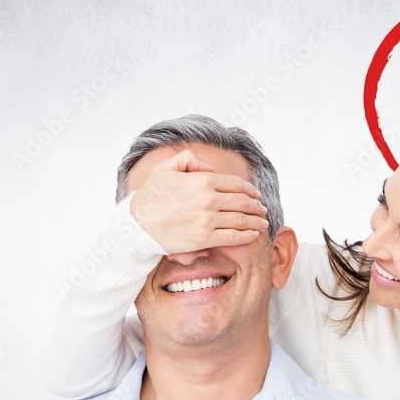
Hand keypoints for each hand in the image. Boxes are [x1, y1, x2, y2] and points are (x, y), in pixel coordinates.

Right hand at [129, 149, 268, 252]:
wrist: (136, 226)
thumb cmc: (149, 198)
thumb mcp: (164, 169)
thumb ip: (187, 160)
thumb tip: (208, 168)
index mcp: (201, 180)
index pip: (235, 184)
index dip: (250, 190)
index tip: (257, 195)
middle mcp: (207, 199)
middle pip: (243, 202)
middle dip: (257, 206)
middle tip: (263, 209)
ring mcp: (207, 220)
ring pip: (241, 220)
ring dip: (256, 221)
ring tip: (263, 223)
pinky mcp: (204, 239)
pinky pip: (233, 237)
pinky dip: (247, 235)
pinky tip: (254, 234)